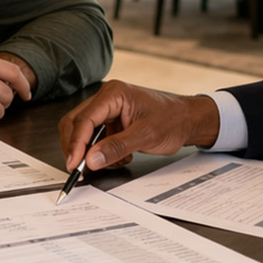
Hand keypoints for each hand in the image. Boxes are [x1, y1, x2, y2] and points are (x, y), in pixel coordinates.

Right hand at [58, 80, 220, 172]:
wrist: (188, 120)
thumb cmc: (173, 119)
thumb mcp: (146, 136)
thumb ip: (116, 147)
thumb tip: (92, 159)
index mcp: (113, 94)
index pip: (84, 119)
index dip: (76, 143)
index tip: (74, 163)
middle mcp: (107, 99)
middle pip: (76, 123)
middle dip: (77, 148)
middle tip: (81, 168)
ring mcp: (108, 110)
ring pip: (83, 132)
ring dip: (91, 151)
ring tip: (109, 161)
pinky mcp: (111, 122)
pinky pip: (95, 138)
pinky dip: (101, 152)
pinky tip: (119, 156)